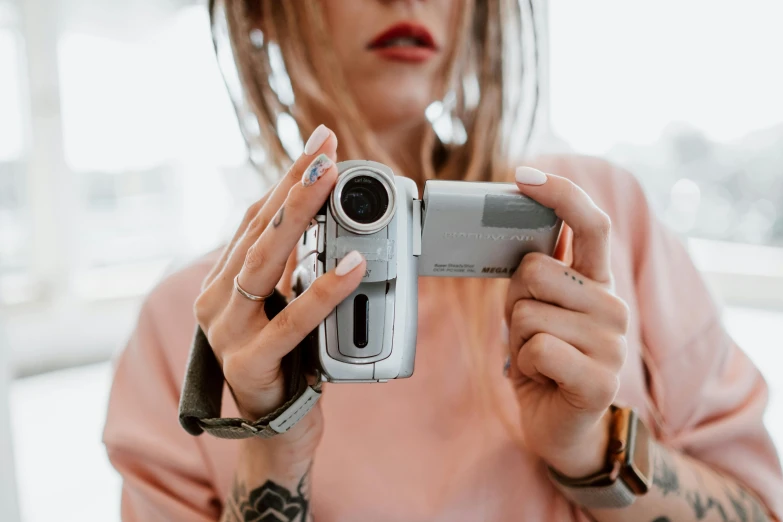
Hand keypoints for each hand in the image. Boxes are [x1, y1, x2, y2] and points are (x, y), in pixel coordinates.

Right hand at [193, 125, 365, 450]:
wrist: (274, 432)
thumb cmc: (285, 363)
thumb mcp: (283, 305)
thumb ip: (290, 268)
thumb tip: (318, 220)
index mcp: (223, 283)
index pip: (254, 218)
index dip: (286, 179)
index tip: (318, 146)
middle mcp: (216, 302)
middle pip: (257, 231)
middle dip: (293, 185)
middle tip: (324, 149)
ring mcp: (227, 333)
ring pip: (264, 264)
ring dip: (298, 218)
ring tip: (330, 183)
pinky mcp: (249, 364)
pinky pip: (291, 322)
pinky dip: (323, 291)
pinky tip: (352, 266)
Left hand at [506, 167, 629, 478]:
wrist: (561, 425)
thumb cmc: (545, 358)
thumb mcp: (538, 308)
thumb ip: (537, 273)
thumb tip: (517, 232)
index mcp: (597, 282)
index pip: (591, 224)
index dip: (560, 194)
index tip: (524, 174)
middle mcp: (612, 306)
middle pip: (537, 270)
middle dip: (515, 299)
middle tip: (529, 328)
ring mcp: (611, 343)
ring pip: (527, 312)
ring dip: (518, 338)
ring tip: (539, 356)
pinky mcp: (600, 380)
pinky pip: (535, 348)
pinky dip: (525, 365)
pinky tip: (544, 378)